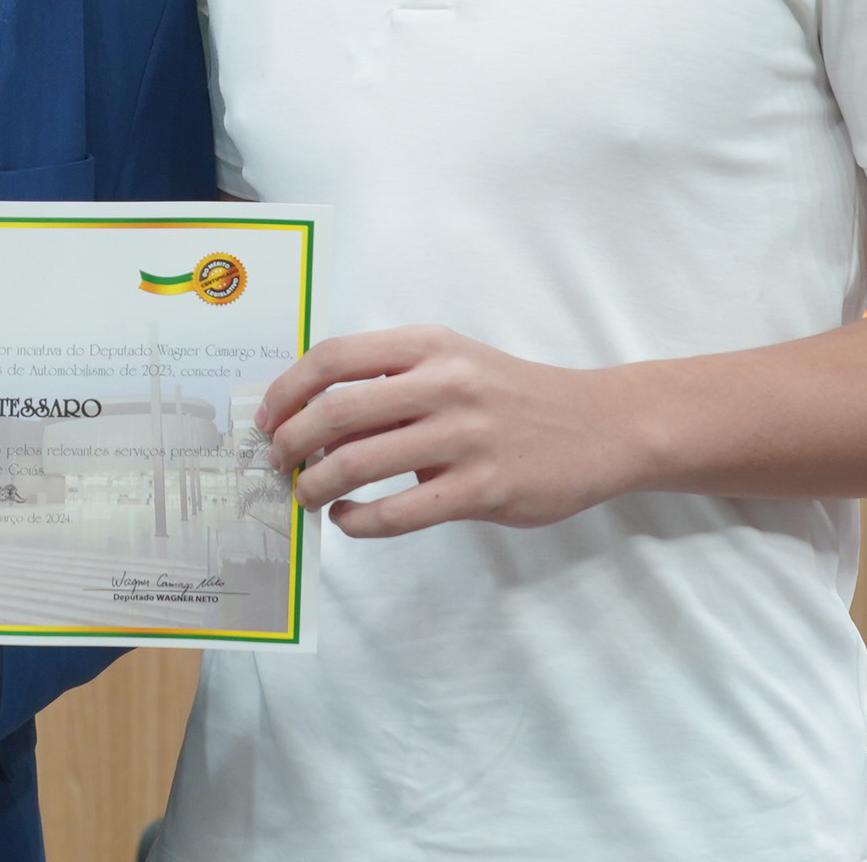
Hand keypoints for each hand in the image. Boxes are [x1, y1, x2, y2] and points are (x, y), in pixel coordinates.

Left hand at [257, 326, 644, 537]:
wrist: (600, 425)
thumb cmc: (512, 395)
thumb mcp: (453, 361)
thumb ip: (393, 379)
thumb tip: (311, 414)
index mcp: (427, 345)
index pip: (333, 357)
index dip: (286, 390)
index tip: (266, 419)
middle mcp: (443, 383)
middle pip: (335, 412)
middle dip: (289, 444)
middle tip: (276, 464)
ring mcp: (464, 437)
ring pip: (358, 464)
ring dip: (316, 486)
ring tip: (306, 496)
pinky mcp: (483, 488)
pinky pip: (399, 513)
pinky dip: (358, 522)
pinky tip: (348, 521)